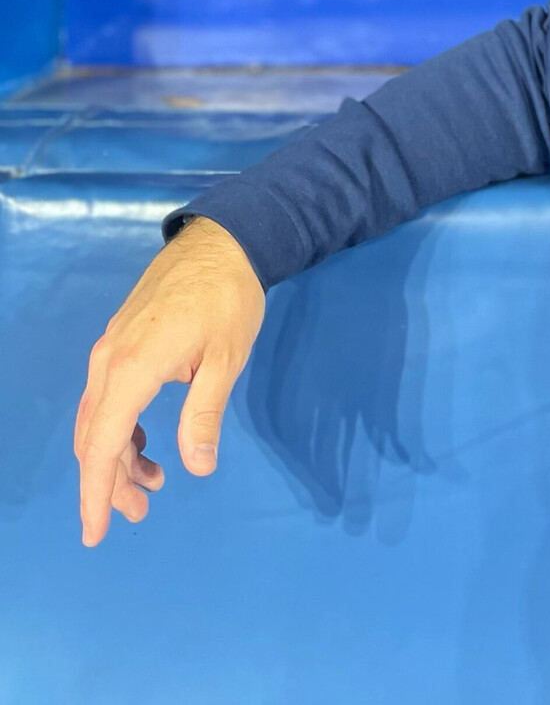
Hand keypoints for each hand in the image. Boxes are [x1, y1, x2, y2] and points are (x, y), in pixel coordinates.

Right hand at [73, 216, 266, 545]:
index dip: (97, 493)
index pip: (102, 446)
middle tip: (143, 511)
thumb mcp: (225, 361)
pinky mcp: (122, 341)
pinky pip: (110, 396)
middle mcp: (108, 362)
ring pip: (101, 418)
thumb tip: (198, 466)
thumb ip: (204, 415)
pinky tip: (147, 443)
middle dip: (111, 481)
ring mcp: (111, 349)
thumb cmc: (229, 299)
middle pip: (95, 437)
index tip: (97, 532)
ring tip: (153, 483)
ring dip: (119, 455)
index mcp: (130, 369)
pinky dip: (123, 427)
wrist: (223, 241)